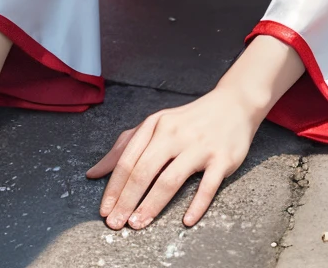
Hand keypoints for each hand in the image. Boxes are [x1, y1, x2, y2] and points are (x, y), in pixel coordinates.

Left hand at [85, 87, 260, 230]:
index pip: (128, 159)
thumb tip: (94, 173)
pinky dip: (197, 205)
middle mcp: (174, 133)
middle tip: (116, 224)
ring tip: (139, 224)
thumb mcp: (155, 125)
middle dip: (127, 200)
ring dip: (152, 205)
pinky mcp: (222, 158)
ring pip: (170, 179)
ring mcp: (198, 146)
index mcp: (155, 125)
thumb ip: (125, 147)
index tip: (105, 211)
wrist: (233, 105)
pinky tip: (186, 220)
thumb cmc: (188, 120)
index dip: (114, 187)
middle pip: (144, 170)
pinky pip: (207, 186)